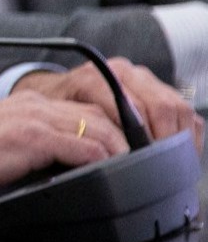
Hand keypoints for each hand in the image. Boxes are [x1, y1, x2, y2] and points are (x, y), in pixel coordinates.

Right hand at [0, 92, 126, 200]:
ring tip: (127, 171)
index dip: (108, 130)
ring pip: (97, 128)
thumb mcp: (0, 147)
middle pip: (97, 115)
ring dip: (118, 150)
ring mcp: (33, 119)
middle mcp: (33, 106)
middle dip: (122, 137)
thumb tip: (57, 169)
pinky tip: (105, 174)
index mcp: (25, 106)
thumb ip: (30, 148)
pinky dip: (101, 161)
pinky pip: (83, 147)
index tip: (120, 151)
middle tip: (134, 162)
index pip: (82, 110)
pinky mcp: (31, 138)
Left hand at [16, 59, 203, 148]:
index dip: (142, 140)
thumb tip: (97, 159)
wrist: (57, 92)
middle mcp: (124, 73)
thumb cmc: (55, 110)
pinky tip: (179, 152)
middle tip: (162, 168)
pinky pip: (184, 110)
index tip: (144, 163)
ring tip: (172, 164)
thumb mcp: (56, 122)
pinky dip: (186, 132)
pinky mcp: (158, 89)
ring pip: (177, 107)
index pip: (133, 109)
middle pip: (161, 107)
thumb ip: (74, 135)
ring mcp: (144, 79)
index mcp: (96, 78)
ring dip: (180, 138)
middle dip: (165, 141)